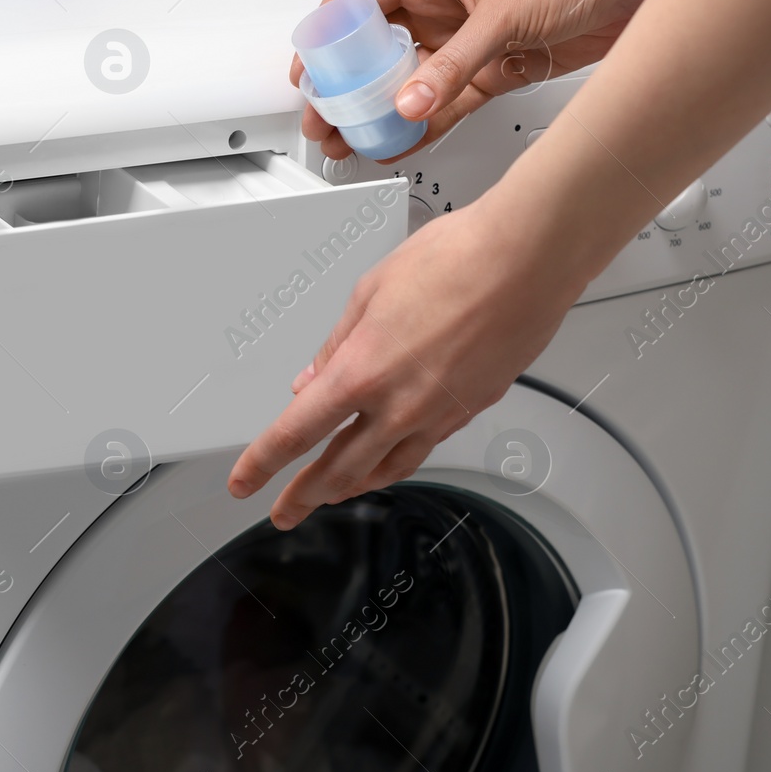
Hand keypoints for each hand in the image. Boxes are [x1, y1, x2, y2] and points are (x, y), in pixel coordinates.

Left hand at [226, 193, 584, 528]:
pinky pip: (422, 450)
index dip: (262, 465)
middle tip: (285, 511)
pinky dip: (395, 464)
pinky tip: (389, 462)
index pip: (295, 434)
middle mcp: (398, 406)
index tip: (244, 482)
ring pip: (384, 470)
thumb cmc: (456, 260)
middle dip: (304, 496)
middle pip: (338, 470)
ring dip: (350, 488)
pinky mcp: (470, 410)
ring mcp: (438, 414)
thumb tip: (313, 377)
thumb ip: (337, 342)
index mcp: (360, 372)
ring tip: (331, 495)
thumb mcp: (371, 290)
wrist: (526, 260)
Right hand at [295, 0, 662, 160]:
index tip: (309, 75)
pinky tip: (404, 142)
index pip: (356, 2)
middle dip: (347, 86)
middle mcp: (443, 6)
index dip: (325, 37)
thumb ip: (454, 66)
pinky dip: (425, 123)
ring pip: (409, 80)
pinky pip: (448, 101)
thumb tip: (410, 104)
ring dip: (381, 111)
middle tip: (327, 120)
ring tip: (356, 140)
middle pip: (376, 48)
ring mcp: (467, 39)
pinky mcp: (495, 68)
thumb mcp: (502, 15)